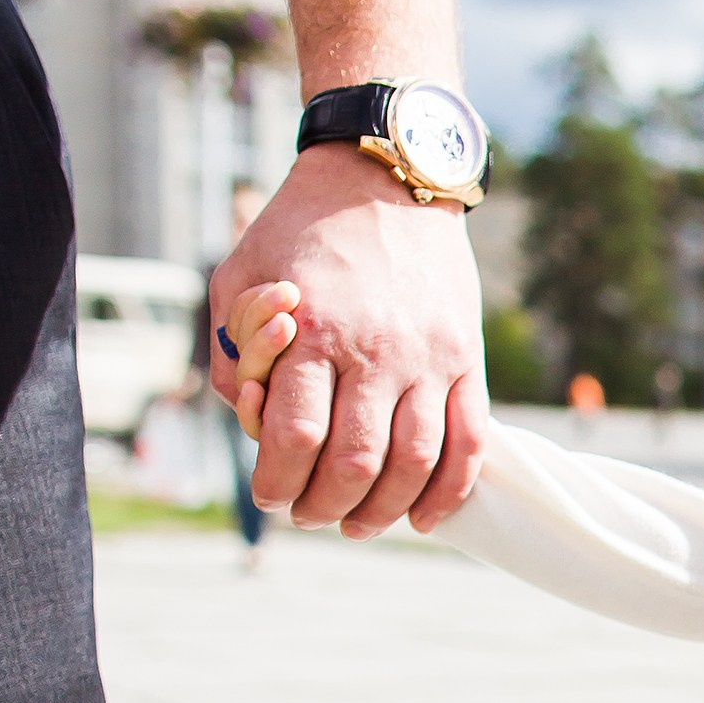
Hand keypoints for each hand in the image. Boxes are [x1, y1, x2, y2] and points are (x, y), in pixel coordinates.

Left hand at [209, 146, 485, 537]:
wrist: (385, 178)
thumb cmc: (301, 230)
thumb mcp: (241, 276)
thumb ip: (235, 352)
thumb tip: (250, 420)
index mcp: (314, 330)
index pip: (296, 436)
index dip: (278, 481)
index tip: (269, 493)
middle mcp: (375, 350)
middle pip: (354, 463)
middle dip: (323, 506)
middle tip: (307, 515)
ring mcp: (428, 358)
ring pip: (413, 464)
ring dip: (383, 511)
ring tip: (359, 524)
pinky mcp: (465, 359)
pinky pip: (469, 443)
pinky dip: (448, 492)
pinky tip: (424, 518)